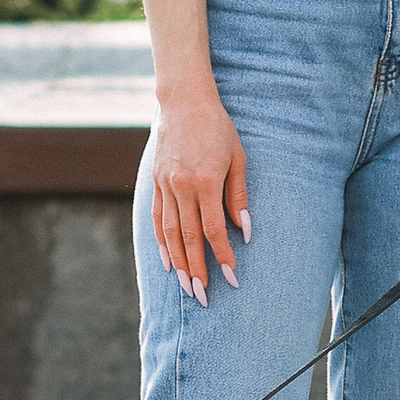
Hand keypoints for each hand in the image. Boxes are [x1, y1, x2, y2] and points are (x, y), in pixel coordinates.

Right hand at [152, 87, 249, 299]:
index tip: (231, 277)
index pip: (213, 229)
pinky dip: (162, 243)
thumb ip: (238, 195)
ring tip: (187, 287)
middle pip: (189, 238)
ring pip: (171, 233)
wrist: (184, 102)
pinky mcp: (156, 182)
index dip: (223, 255)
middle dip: (197, 270)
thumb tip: (243, 229)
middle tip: (204, 297)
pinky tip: (168, 262)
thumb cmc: (218, 129)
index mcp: (206, 181)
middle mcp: (182, 186)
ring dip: (179, 263)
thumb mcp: (238, 158)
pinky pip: (158, 218)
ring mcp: (165, 185)